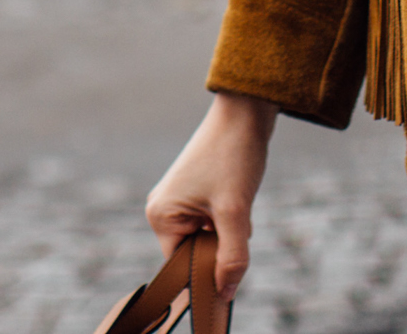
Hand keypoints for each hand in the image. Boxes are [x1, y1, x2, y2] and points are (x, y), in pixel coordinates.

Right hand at [145, 92, 276, 301]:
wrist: (245, 112)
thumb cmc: (234, 157)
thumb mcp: (236, 213)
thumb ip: (232, 257)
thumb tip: (226, 294)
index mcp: (160, 216)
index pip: (181, 266)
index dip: (206, 272)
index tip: (231, 268)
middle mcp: (163, 208)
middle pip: (196, 252)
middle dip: (222, 246)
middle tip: (237, 222)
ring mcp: (180, 199)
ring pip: (209, 237)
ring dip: (229, 231)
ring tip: (237, 203)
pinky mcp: (197, 191)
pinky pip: (214, 221)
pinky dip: (231, 218)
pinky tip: (240, 196)